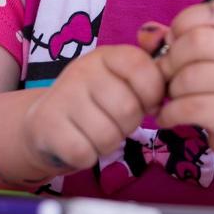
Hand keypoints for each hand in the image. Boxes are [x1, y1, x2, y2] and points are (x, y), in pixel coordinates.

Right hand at [17, 44, 165, 180]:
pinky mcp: (47, 126)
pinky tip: (79, 144)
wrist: (44, 123)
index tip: (145, 102)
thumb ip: (148, 76)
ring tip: (95, 133)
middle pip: (128, 109)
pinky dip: (88, 157)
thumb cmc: (94, 103)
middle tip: (114, 122)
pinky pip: (85, 153)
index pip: (142, 67)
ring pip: (107, 135)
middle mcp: (81, 70)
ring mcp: (62, 96)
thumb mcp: (120, 82)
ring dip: (108, 144)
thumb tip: (169, 87)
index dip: (152, 93)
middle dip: (128, 125)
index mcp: (105, 56)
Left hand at [139, 2, 213, 169]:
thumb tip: (146, 34)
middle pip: (196, 42)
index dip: (183, 22)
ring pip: (188, 78)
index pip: (211, 12)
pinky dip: (168, 114)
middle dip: (170, 60)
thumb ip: (177, 43)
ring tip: (172, 100)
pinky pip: (188, 108)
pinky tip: (167, 117)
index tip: (174, 42)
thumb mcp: (212, 61)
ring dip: (170, 91)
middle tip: (166, 77)